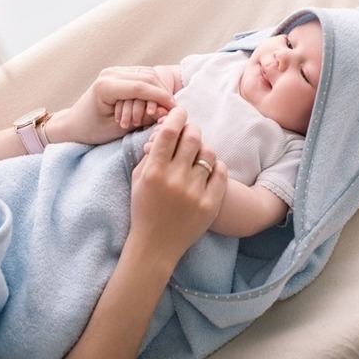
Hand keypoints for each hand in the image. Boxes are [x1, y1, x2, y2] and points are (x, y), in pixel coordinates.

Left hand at [48, 66, 175, 144]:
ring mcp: (114, 71)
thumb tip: (165, 112)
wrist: (75, 123)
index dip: (161, 98)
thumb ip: (141, 118)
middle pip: (147, 77)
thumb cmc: (92, 130)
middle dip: (163, 94)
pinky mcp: (118, 73)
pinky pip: (142, 76)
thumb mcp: (117, 129)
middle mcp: (109, 73)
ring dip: (159, 90)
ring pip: (147, 74)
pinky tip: (157, 102)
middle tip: (173, 111)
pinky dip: (153, 88)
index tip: (175, 110)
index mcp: (105, 86)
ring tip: (165, 108)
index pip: (141, 87)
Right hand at [128, 108, 227, 266]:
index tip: (180, 112)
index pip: (168, 132)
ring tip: (198, 155)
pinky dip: (216, 166)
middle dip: (191, 129)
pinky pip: (221, 172)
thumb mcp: (138, 179)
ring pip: (209, 153)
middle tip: (190, 132)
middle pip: (192, 137)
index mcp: (153, 172)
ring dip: (203, 148)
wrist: (155, 245)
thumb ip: (150, 154)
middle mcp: (174, 179)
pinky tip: (208, 170)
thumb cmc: (144, 209)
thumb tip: (165, 129)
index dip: (176, 117)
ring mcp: (194, 192)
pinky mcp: (210, 204)